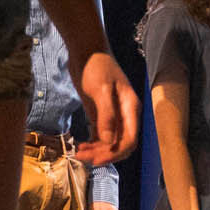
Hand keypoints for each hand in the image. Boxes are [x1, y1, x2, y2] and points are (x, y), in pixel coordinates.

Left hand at [70, 47, 138, 164]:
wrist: (86, 49)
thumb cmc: (95, 65)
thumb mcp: (100, 90)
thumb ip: (106, 116)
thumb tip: (108, 141)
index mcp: (131, 108)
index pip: (130, 140)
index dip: (115, 153)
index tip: (96, 159)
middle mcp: (125, 114)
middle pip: (121, 144)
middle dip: (104, 154)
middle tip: (83, 157)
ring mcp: (113, 114)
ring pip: (110, 142)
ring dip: (97, 151)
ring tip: (78, 153)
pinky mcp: (101, 113)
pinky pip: (101, 135)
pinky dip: (92, 143)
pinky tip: (80, 146)